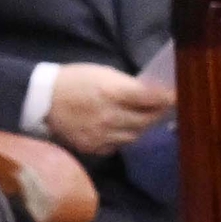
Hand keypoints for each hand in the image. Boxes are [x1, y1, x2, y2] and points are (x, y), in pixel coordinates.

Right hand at [41, 64, 171, 156]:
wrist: (42, 100)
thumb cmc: (74, 80)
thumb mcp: (103, 73)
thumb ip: (128, 85)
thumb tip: (152, 93)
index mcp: (112, 92)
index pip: (149, 98)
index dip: (167, 98)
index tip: (177, 96)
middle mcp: (110, 116)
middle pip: (146, 119)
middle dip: (158, 113)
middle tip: (165, 108)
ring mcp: (102, 135)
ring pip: (135, 135)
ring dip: (143, 126)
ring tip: (145, 118)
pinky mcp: (94, 148)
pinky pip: (119, 145)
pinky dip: (125, 136)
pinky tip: (123, 128)